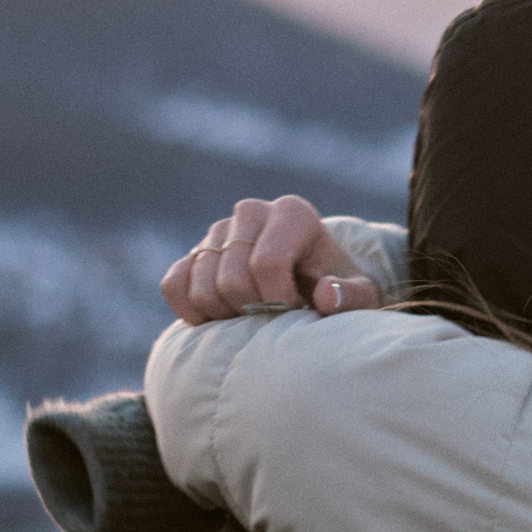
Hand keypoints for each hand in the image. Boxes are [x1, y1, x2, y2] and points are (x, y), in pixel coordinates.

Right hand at [161, 195, 382, 324]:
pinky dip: (190, 310)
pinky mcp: (194, 252)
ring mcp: (218, 230)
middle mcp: (251, 212)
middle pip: (232, 278)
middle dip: (252, 311)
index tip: (294, 313)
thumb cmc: (336, 287)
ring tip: (252, 317)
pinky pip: (174, 284)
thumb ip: (351, 296)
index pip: (267, 263)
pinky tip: (218, 319)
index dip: (278, 301)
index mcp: (292, 214)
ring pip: (201, 286)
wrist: (310, 280)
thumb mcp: (358, 294)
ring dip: (224, 315)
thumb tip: (324, 296)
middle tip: (272, 319)